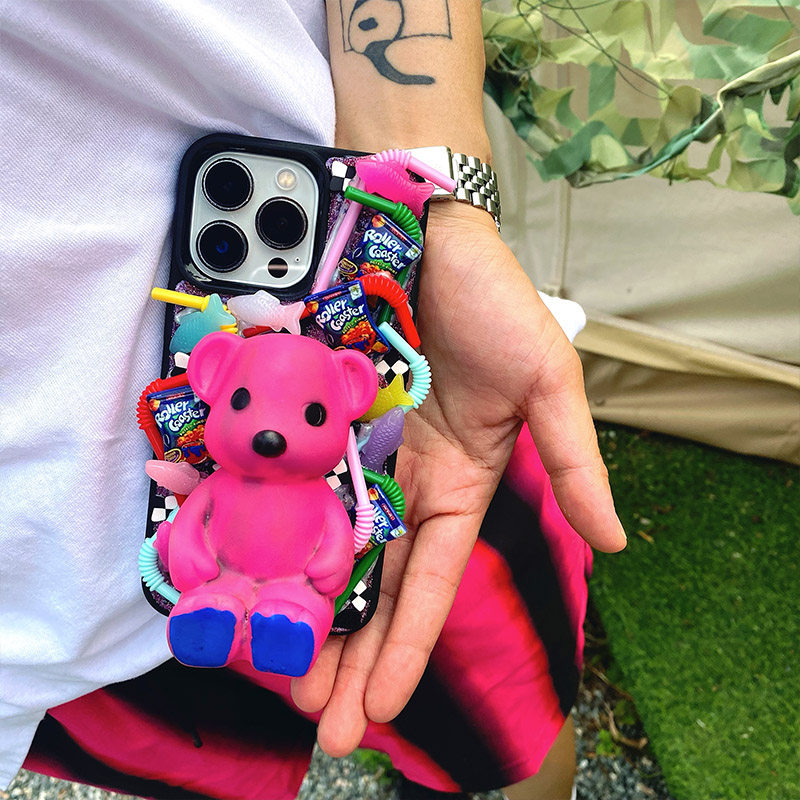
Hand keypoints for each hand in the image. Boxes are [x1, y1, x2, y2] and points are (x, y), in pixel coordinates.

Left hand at [292, 202, 625, 753]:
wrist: (426, 237)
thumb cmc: (496, 307)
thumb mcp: (548, 384)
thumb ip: (575, 461)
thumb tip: (615, 539)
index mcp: (462, 487)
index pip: (434, 583)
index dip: (408, 645)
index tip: (379, 709)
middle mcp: (406, 484)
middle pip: (375, 583)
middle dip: (351, 654)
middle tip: (318, 724)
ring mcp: (357, 456)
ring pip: (327, 547)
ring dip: (304, 610)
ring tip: (271, 673)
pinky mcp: (318, 423)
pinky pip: (288, 482)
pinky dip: (262, 522)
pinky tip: (230, 570)